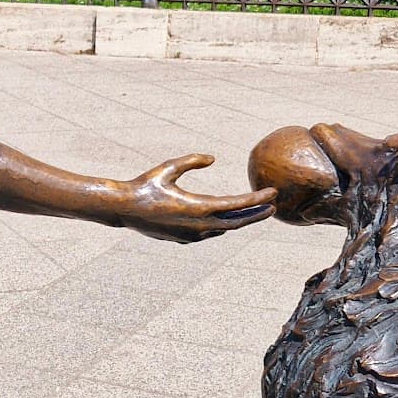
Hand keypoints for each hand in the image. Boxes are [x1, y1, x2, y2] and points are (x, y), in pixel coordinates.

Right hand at [114, 154, 275, 243]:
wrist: (124, 210)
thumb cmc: (145, 185)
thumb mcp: (167, 168)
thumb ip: (191, 161)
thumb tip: (213, 158)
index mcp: (198, 207)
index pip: (236, 205)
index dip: (257, 199)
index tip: (272, 193)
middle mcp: (198, 225)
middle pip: (237, 223)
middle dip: (256, 215)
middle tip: (273, 207)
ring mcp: (192, 235)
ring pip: (224, 229)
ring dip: (240, 220)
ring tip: (253, 211)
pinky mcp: (184, 239)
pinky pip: (210, 232)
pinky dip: (223, 225)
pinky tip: (227, 218)